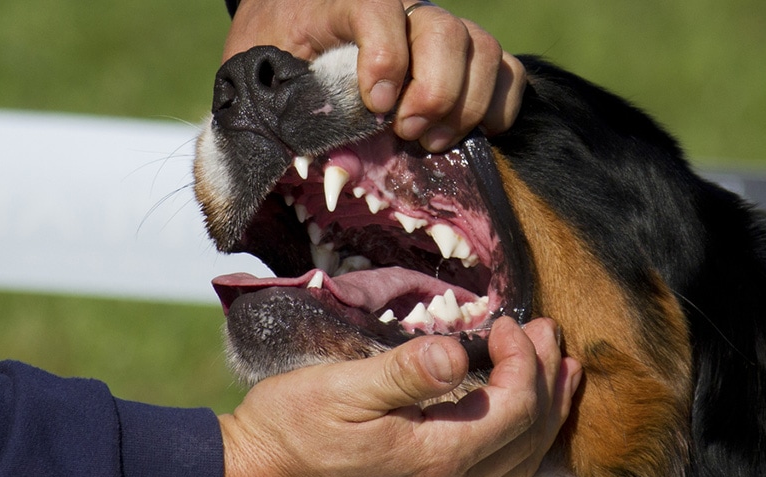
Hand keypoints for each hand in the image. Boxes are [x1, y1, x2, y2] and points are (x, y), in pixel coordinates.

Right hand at [218, 317, 582, 476]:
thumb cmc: (294, 428)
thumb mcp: (342, 390)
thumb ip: (405, 373)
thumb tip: (458, 351)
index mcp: (436, 456)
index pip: (512, 407)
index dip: (522, 361)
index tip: (506, 323)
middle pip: (528, 435)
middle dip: (547, 379)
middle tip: (549, 334)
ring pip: (521, 459)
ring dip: (547, 412)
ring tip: (561, 375)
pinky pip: (500, 475)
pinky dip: (523, 441)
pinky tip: (519, 421)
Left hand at [224, 0, 526, 151]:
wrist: (291, 27)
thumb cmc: (272, 60)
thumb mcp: (259, 80)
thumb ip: (282, 111)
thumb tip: (326, 171)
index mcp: (338, 0)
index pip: (378, 7)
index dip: (385, 56)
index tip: (376, 106)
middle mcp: (399, 5)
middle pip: (443, 31)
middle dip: (433, 92)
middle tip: (406, 133)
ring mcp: (435, 29)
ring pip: (482, 49)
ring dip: (466, 105)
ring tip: (430, 142)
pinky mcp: (463, 55)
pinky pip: (506, 70)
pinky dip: (499, 106)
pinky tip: (470, 133)